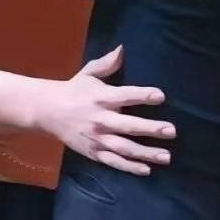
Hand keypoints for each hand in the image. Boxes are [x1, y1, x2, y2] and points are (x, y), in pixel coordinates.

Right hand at [37, 46, 174, 175]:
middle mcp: (101, 119)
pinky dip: (130, 167)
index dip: (143, 95)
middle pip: (128, 126)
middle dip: (151, 129)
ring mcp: (97, 139)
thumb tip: (122, 49)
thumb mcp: (89, 73)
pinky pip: (114, 162)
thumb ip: (107, 63)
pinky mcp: (94, 153)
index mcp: (101, 97)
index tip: (161, 96)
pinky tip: (146, 170)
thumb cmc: (74, 89)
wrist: (48, 111)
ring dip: (146, 153)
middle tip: (171, 131)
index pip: (125, 96)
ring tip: (166, 156)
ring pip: (125, 148)